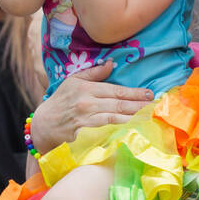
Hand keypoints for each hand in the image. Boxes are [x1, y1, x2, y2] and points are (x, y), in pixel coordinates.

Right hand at [29, 60, 153, 153]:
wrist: (43, 125)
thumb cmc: (60, 102)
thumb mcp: (72, 81)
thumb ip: (93, 73)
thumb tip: (111, 64)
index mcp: (86, 88)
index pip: (115, 90)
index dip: (134, 92)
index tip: (149, 93)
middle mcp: (87, 103)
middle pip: (119, 104)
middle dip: (139, 105)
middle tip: (155, 105)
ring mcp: (86, 120)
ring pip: (115, 118)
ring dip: (134, 118)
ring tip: (149, 116)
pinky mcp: (85, 135)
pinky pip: (107, 132)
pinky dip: (121, 130)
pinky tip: (133, 129)